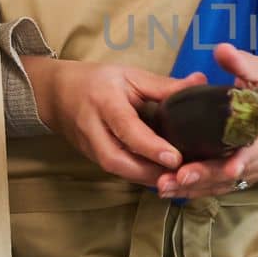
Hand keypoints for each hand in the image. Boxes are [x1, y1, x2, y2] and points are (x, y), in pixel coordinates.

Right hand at [23, 56, 205, 186]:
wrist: (57, 94)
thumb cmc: (98, 81)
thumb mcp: (130, 76)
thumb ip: (164, 85)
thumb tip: (200, 83)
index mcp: (104, 102)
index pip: (127, 128)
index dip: (150, 145)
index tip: (175, 157)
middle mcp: (93, 129)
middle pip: (118, 160)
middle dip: (150, 172)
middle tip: (182, 176)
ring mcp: (89, 148)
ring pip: (117, 170)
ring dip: (146, 178)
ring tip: (177, 180)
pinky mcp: (92, 159)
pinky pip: (117, 171)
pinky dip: (139, 177)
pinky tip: (162, 177)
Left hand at [155, 43, 257, 199]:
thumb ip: (242, 63)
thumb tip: (222, 50)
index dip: (246, 157)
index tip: (230, 166)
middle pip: (237, 171)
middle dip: (208, 176)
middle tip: (179, 177)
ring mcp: (255, 171)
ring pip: (226, 184)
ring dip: (196, 188)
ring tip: (166, 187)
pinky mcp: (243, 179)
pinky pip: (219, 188)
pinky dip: (196, 191)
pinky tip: (172, 190)